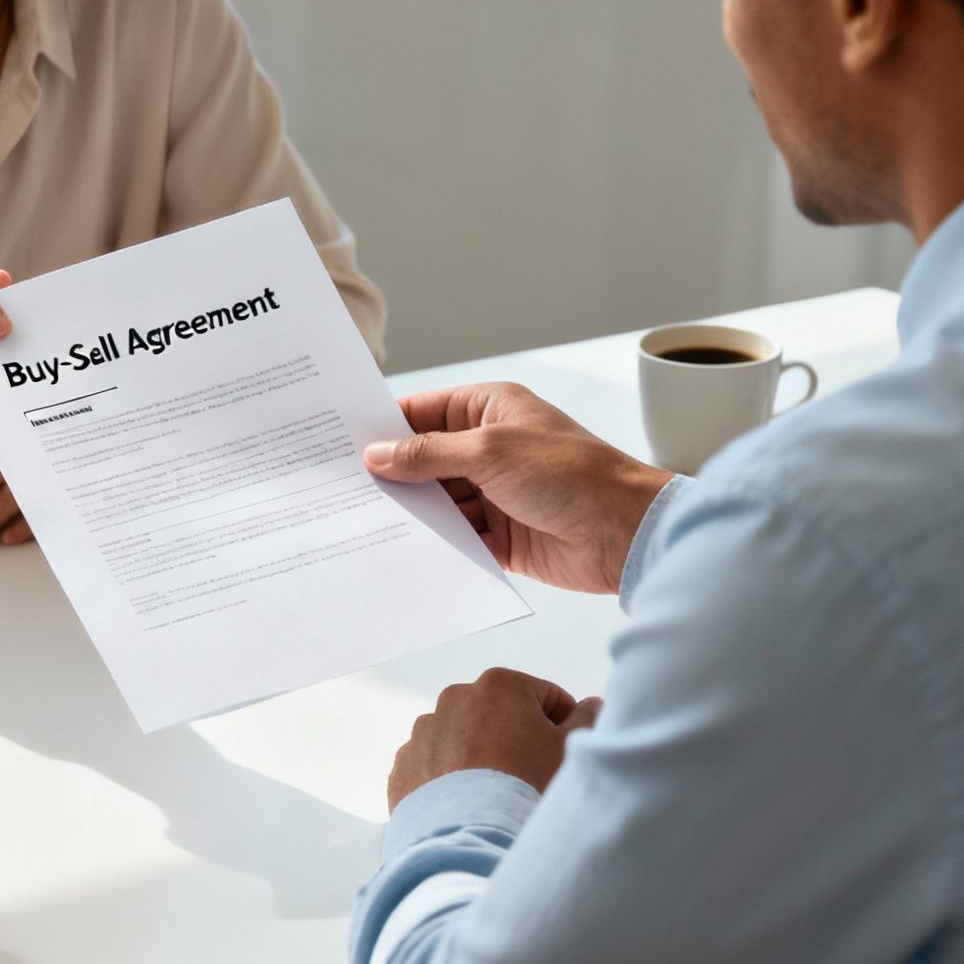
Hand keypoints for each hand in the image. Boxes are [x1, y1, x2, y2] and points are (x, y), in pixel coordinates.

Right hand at [364, 383, 674, 594]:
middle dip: (389, 476)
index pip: (422, 413)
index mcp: (488, 411)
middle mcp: (488, 449)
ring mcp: (493, 494)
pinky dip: (433, 546)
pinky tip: (399, 553)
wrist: (626, 533)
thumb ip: (428, 455)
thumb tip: (377, 455)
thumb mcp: (489, 452)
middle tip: (337, 490)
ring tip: (358, 525)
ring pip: (436, 503)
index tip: (339, 442)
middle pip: (423, 461)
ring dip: (409, 515)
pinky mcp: (500, 537)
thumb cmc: (571, 474)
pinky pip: (455, 539)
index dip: (383, 427)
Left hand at [388, 668, 602, 809]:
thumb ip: (587, 719)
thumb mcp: (570, 749)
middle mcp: (454, 698)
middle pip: (500, 714)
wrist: (470, 836)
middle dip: (517, 737)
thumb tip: (591, 706)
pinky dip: (450, 778)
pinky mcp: (405, 764)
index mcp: (499, 685)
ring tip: (497, 793)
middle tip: (532, 775)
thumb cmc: (526, 786)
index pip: (544, 695)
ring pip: (464, 738)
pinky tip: (469, 804)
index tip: (565, 749)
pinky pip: (435, 765)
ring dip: (480, 755)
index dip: (563, 722)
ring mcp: (424, 731)